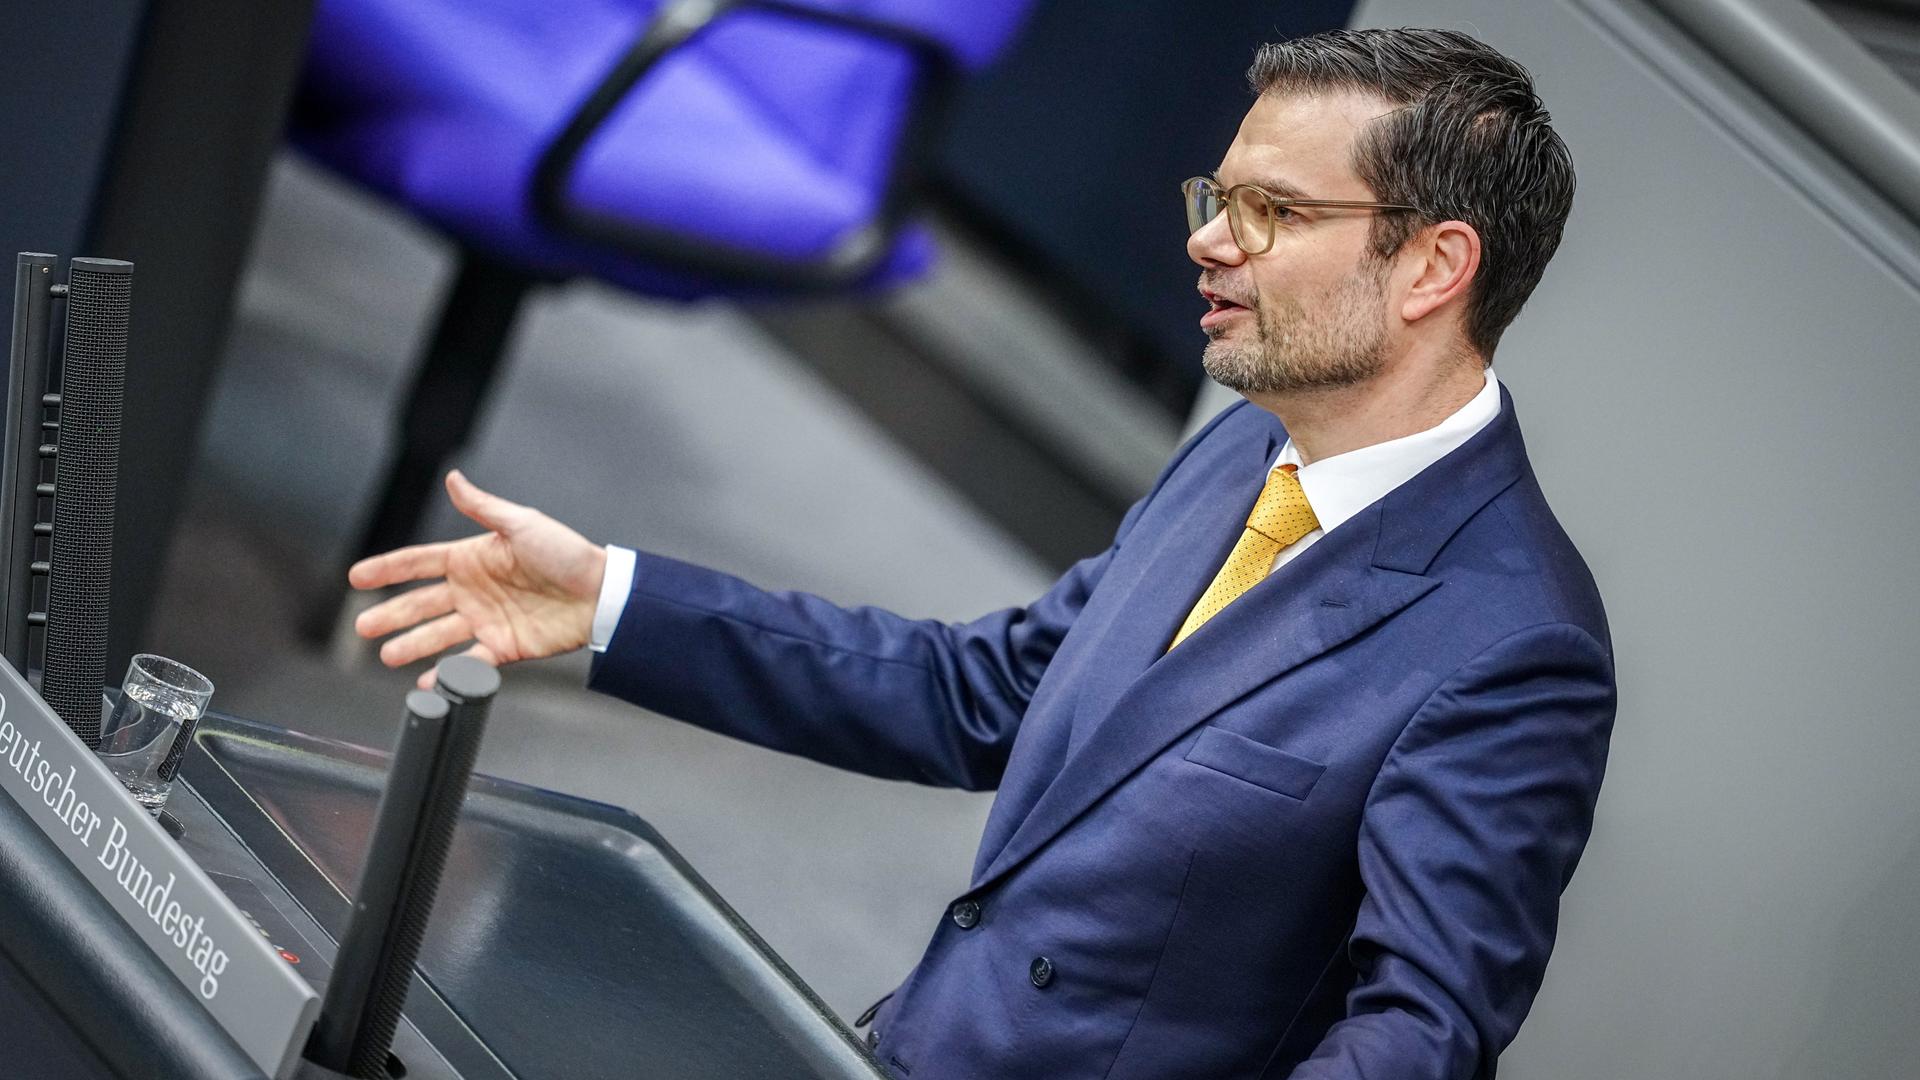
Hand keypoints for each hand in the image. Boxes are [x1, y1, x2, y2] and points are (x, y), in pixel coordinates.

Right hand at [349, 470, 608, 688]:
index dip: (387, 569)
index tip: (356, 577)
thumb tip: (453, 479)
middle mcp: (474, 591)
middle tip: (362, 628)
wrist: (601, 593)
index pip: (419, 563)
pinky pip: (469, 662)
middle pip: (421, 603)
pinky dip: (448, 673)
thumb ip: (483, 508)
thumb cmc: (567, 554)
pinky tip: (427, 680)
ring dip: (411, 645)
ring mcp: (486, 620)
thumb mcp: (522, 524)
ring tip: (386, 656)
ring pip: (438, 635)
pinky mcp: (504, 647)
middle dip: (391, 615)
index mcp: (473, 558)